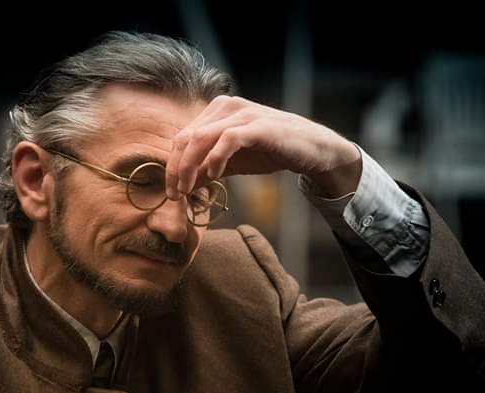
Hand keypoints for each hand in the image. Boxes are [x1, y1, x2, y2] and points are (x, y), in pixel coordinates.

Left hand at [165, 95, 361, 199]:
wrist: (312, 149)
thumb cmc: (271, 151)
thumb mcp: (233, 163)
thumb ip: (207, 170)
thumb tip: (183, 185)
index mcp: (217, 111)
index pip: (182, 137)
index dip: (173, 166)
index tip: (173, 192)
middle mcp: (226, 106)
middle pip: (186, 137)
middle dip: (177, 169)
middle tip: (176, 195)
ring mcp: (242, 113)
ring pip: (201, 137)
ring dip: (190, 166)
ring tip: (188, 189)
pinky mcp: (258, 126)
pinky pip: (227, 139)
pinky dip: (216, 158)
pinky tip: (215, 176)